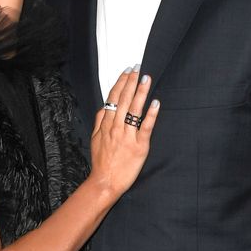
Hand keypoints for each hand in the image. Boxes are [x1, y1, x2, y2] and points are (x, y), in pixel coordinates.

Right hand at [89, 70, 159, 198]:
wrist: (105, 183)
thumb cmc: (101, 162)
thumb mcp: (94, 139)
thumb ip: (99, 121)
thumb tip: (103, 107)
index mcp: (106, 125)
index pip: (113, 98)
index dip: (120, 83)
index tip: (127, 71)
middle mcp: (116, 128)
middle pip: (123, 100)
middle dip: (131, 82)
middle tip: (138, 68)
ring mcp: (127, 136)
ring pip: (134, 110)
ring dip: (140, 92)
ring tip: (146, 78)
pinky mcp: (139, 147)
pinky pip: (146, 127)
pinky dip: (151, 114)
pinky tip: (155, 102)